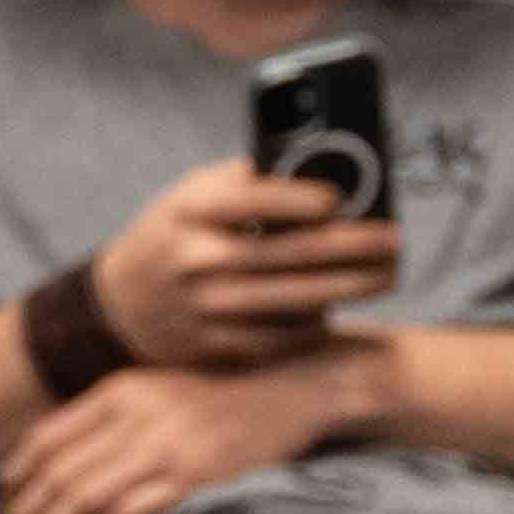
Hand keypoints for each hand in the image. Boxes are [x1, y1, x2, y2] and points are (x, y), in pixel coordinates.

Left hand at [0, 357, 348, 513]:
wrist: (288, 390)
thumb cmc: (214, 398)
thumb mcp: (152, 391)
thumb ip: (104, 418)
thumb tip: (46, 463)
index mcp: (119, 390)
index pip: (45, 438)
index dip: (15, 478)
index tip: (2, 505)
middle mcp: (136, 413)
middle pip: (59, 473)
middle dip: (28, 513)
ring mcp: (167, 445)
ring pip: (87, 495)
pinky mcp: (196, 477)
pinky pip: (133, 513)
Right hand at [88, 162, 397, 368]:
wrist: (120, 303)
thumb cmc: (174, 234)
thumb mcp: (193, 196)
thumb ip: (247, 182)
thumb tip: (319, 168)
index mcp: (191, 209)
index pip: (251, 199)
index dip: (300, 201)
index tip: (341, 200)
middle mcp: (195, 258)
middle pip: (287, 254)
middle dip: (350, 248)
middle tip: (393, 241)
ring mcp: (204, 307)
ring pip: (290, 300)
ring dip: (347, 288)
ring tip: (386, 276)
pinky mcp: (213, 346)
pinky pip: (276, 339)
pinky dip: (313, 325)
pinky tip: (338, 309)